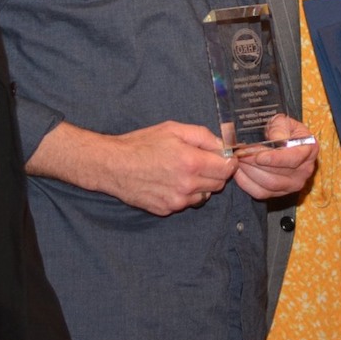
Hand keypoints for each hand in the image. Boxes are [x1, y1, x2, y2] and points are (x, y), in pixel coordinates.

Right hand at [29, 120, 236, 215]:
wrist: (112, 165)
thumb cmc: (141, 144)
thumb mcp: (173, 129)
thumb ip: (203, 136)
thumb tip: (223, 146)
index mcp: (191, 162)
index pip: (227, 169)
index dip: (227, 162)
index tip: (222, 157)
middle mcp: (187, 185)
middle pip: (219, 184)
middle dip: (215, 172)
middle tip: (199, 162)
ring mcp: (176, 201)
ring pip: (204, 195)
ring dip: (200, 185)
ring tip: (182, 172)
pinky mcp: (166, 210)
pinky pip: (186, 203)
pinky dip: (184, 194)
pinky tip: (169, 182)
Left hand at [233, 115, 317, 198]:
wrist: (284, 139)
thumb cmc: (283, 129)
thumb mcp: (283, 121)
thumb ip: (279, 128)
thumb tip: (274, 139)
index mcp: (309, 149)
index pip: (293, 159)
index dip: (275, 159)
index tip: (258, 157)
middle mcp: (305, 170)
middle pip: (277, 175)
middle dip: (254, 165)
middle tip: (238, 155)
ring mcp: (293, 184)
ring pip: (268, 185)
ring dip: (249, 173)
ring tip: (237, 160)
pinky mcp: (280, 192)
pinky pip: (261, 193)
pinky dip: (246, 183)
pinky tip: (238, 171)